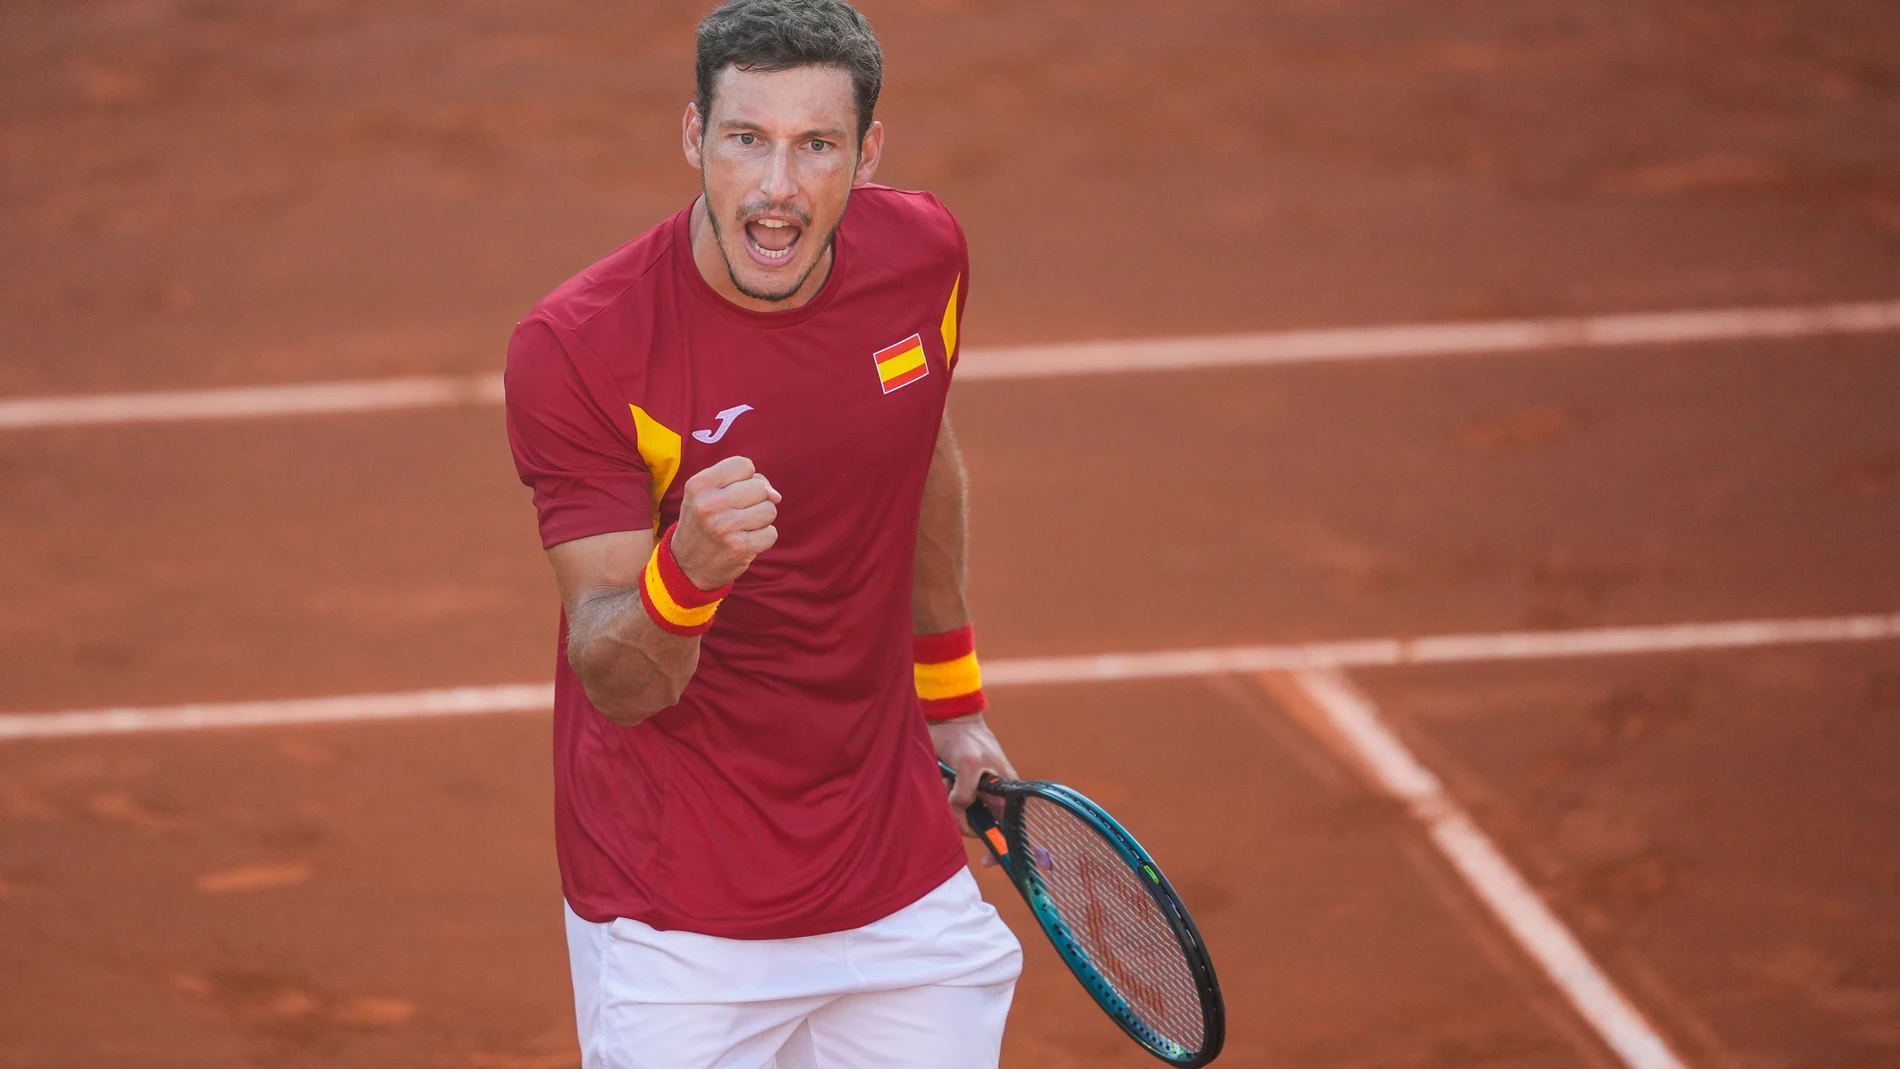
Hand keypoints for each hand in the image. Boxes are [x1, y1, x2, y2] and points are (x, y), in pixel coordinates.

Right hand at [670, 456, 780, 589]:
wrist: (686, 565)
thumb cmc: (703, 522)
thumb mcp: (706, 494)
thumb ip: (741, 482)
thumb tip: (776, 495)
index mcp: (699, 485)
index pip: (744, 465)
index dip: (746, 478)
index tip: (734, 491)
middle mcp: (709, 504)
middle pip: (760, 487)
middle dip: (757, 499)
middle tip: (738, 512)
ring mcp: (725, 527)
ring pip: (769, 509)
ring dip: (761, 519)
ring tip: (741, 527)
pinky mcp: (739, 548)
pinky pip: (771, 533)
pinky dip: (763, 538)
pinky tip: (745, 541)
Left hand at [929, 713, 1016, 837]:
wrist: (946, 718)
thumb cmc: (966, 738)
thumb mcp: (969, 763)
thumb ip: (967, 791)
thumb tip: (960, 810)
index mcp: (1003, 792)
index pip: (1007, 827)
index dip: (1000, 847)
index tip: (989, 862)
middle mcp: (987, 796)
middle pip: (976, 825)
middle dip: (961, 816)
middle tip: (952, 790)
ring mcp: (969, 794)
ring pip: (957, 817)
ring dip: (948, 803)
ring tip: (946, 776)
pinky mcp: (952, 791)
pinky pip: (944, 807)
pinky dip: (940, 796)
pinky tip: (940, 776)